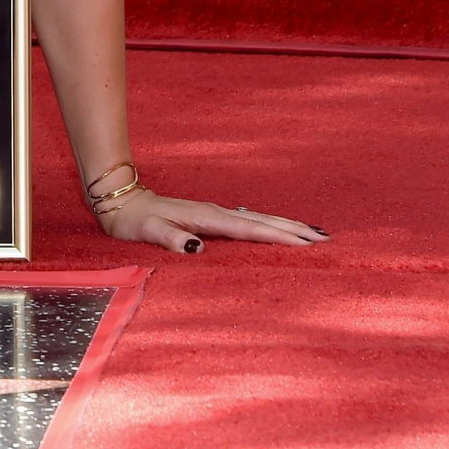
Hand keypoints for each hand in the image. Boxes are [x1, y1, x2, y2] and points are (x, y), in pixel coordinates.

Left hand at [94, 185, 328, 253]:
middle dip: (294, 229)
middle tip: (327, 239)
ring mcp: (215, 213)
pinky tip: (279, 230)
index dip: (278, 237)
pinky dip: (270, 226)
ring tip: (316, 234)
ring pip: (259, 220)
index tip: (307, 244)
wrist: (121, 201)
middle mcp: (216, 213)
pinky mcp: (212, 217)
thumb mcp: (148, 232)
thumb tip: (199, 247)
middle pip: (263, 221)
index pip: (249, 230)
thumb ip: (171, 238)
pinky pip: (249, 222)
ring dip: (287, 226)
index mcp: (206, 218)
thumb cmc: (133, 221)